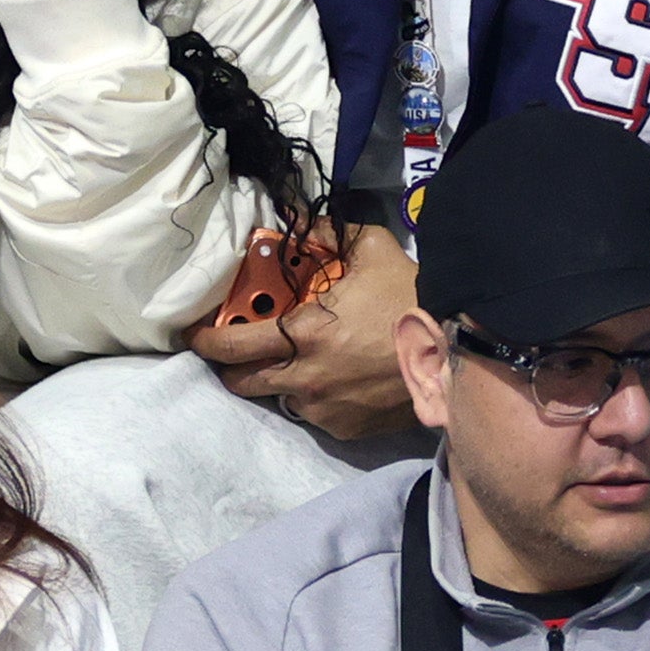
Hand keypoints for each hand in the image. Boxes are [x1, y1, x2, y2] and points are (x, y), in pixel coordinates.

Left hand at [189, 226, 423, 439]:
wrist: (457, 348)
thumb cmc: (409, 295)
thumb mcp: (370, 249)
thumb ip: (326, 234)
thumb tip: (294, 221)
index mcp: (302, 335)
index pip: (231, 345)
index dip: (204, 340)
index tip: (192, 335)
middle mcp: (304, 379)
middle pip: (242, 382)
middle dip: (231, 367)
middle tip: (234, 351)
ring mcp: (323, 409)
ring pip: (278, 399)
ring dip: (276, 381)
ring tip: (292, 362)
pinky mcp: (344, 429)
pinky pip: (313, 414)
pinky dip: (313, 397)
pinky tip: (332, 378)